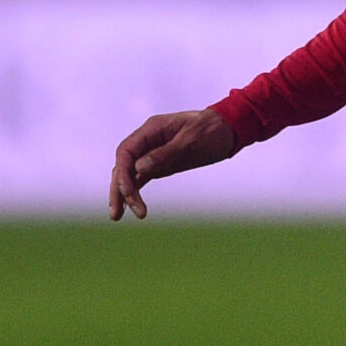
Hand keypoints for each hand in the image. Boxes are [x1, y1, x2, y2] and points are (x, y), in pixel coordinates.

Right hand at [109, 109, 236, 219]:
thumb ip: (165, 154)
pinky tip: (131, 207)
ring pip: (130, 174)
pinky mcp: (160, 164)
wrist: (229, 129)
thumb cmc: (211, 130)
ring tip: (118, 216)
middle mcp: (147, 141)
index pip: (126, 152)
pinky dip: (135, 192)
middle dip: (118, 189)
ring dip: (124, 194)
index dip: (122, 173)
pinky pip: (141, 178)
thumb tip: (138, 168)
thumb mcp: (191, 141)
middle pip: (123, 166)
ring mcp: (152, 153)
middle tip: (116, 213)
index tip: (127, 191)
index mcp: (152, 130)